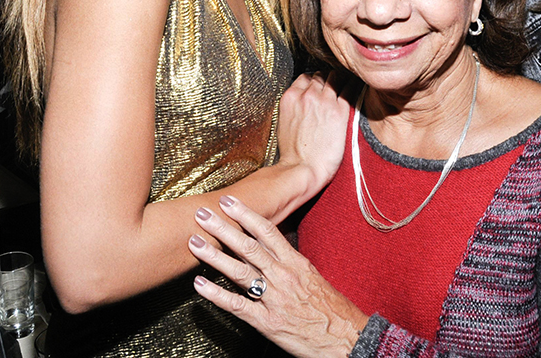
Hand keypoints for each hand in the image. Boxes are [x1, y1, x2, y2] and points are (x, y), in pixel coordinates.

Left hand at [190, 196, 367, 357]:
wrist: (346, 338)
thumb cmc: (332, 310)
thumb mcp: (314, 278)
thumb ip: (291, 264)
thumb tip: (273, 250)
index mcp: (296, 263)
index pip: (268, 231)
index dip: (246, 215)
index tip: (229, 202)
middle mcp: (283, 276)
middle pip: (249, 246)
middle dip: (224, 228)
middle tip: (203, 213)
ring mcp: (274, 298)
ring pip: (240, 271)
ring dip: (214, 255)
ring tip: (195, 242)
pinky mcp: (267, 322)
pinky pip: (237, 305)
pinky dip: (216, 294)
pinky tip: (200, 284)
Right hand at [275, 70, 354, 195]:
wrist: (302, 169)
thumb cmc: (293, 154)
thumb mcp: (285, 123)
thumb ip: (295, 107)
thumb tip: (304, 104)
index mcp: (290, 97)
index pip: (305, 77)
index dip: (314, 80)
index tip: (320, 85)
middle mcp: (307, 95)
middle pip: (320, 75)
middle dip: (327, 79)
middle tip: (335, 85)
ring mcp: (324, 101)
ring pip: (335, 77)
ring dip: (340, 80)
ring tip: (346, 84)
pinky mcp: (340, 111)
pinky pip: (350, 89)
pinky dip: (353, 85)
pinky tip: (357, 87)